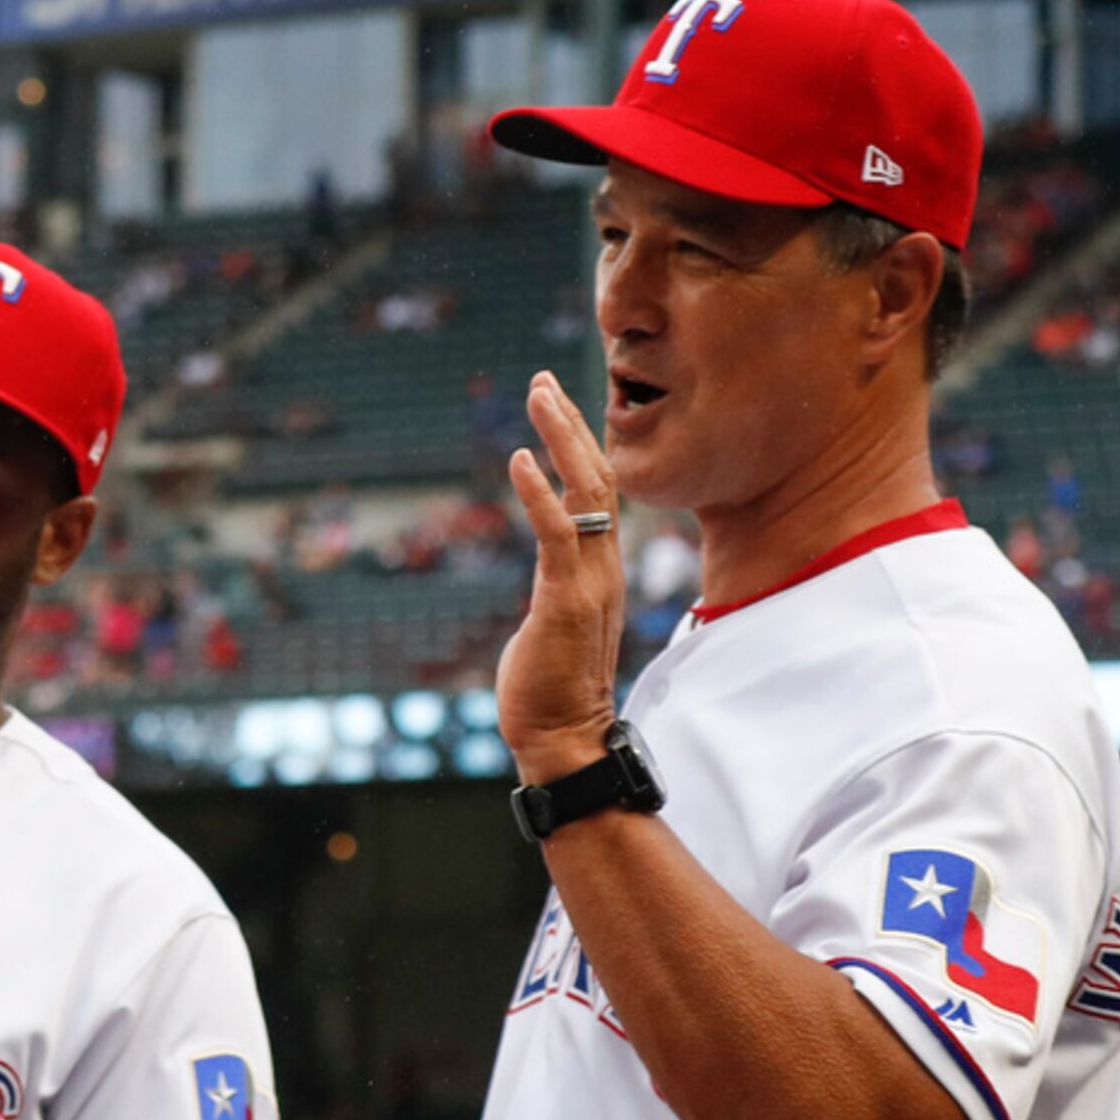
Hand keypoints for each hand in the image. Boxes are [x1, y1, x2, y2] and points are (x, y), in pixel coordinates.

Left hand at [496, 370, 626, 783]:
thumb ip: (556, 587)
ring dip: (559, 439)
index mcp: (599, 569)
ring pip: (584, 493)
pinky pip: (555, 534)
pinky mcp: (565, 600)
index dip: (580, 445)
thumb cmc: (550, 688)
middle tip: (542, 381)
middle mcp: (602, 567)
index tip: (558, 405)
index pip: (599, 492)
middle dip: (569, 425)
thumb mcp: (554, 620)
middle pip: (597, 477)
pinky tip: (518, 458)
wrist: (562, 738)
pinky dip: (537, 493)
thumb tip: (547, 577)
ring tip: (537, 394)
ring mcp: (587, 582)